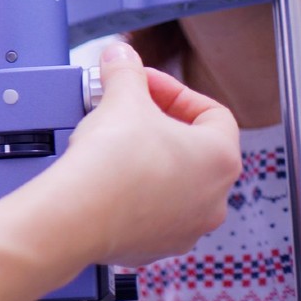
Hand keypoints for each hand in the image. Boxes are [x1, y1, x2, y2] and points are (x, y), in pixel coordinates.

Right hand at [59, 42, 239, 265]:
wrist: (79, 214)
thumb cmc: (112, 164)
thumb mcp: (122, 99)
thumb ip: (126, 71)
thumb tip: (121, 56)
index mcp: (221, 158)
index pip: (212, 113)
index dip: (175, 91)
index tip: (146, 86)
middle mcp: (216, 197)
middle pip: (194, 147)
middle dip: (159, 123)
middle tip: (127, 110)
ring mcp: (189, 225)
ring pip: (175, 182)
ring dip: (149, 159)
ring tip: (114, 144)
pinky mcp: (159, 244)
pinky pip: (153, 210)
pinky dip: (135, 192)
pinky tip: (108, 178)